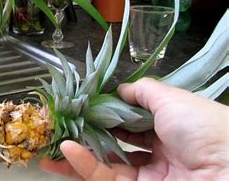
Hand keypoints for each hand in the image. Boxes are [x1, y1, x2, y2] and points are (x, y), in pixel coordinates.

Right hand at [39, 78, 228, 179]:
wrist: (226, 169)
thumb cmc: (203, 126)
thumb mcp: (171, 98)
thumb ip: (143, 91)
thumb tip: (119, 88)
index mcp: (169, 128)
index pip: (130, 121)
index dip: (106, 113)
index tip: (82, 105)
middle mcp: (158, 153)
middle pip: (114, 144)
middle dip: (86, 135)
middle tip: (60, 125)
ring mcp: (148, 176)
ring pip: (104, 164)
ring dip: (76, 154)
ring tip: (49, 143)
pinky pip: (105, 177)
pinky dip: (83, 164)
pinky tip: (65, 150)